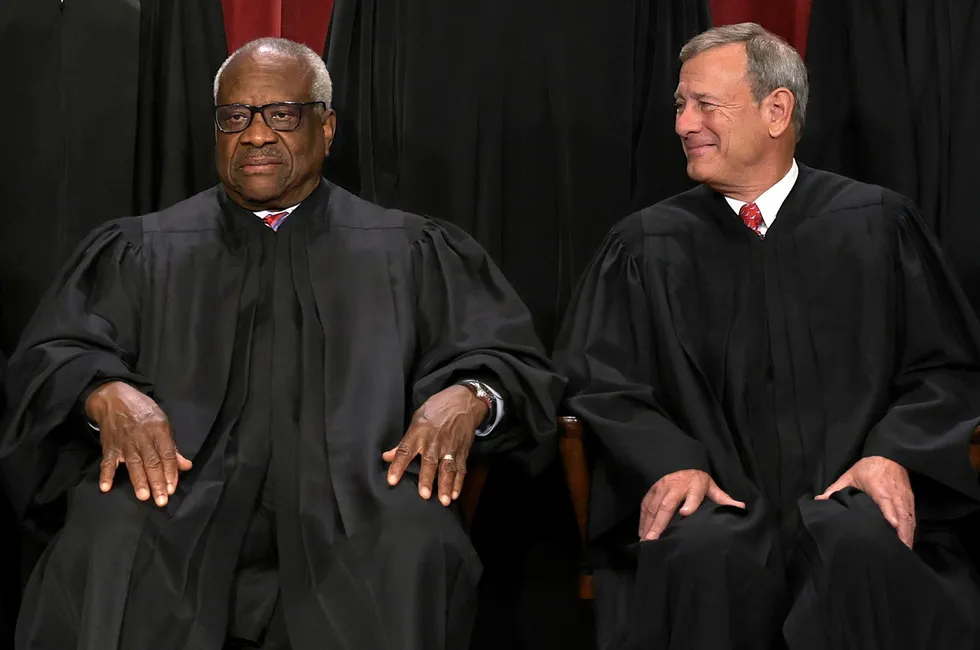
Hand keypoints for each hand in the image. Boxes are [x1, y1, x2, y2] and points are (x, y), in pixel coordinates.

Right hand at [86, 381, 191, 506]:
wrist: (115, 397)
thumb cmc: (143, 411)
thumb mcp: (162, 422)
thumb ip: (172, 446)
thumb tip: (186, 466)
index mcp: (158, 431)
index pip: (167, 455)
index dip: (170, 472)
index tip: (172, 489)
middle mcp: (142, 438)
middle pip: (152, 462)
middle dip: (157, 482)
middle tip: (162, 500)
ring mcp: (125, 442)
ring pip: (133, 464)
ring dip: (138, 481)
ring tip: (144, 496)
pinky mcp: (109, 446)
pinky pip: (107, 462)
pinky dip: (106, 474)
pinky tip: (106, 487)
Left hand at [382, 385, 487, 505]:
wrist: (463, 401)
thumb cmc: (437, 408)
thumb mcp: (417, 418)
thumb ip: (404, 441)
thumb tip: (387, 456)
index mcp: (419, 432)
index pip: (405, 451)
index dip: (398, 466)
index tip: (392, 480)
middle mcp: (434, 441)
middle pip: (429, 462)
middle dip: (427, 478)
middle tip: (425, 494)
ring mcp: (450, 447)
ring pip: (448, 468)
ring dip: (446, 485)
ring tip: (445, 500)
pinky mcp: (462, 451)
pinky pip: (460, 468)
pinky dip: (459, 482)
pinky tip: (456, 494)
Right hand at [639, 469, 744, 540]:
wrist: (680, 463)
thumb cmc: (697, 480)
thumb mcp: (711, 487)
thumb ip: (723, 499)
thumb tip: (741, 508)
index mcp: (694, 485)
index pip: (693, 494)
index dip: (690, 503)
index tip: (685, 513)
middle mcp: (675, 486)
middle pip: (667, 505)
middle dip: (660, 523)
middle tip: (654, 540)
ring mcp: (661, 488)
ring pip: (653, 507)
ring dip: (649, 525)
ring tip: (646, 541)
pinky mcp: (651, 491)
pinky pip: (645, 506)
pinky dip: (643, 520)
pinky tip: (641, 533)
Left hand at [816, 456, 914, 547]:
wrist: (889, 456)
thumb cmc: (868, 468)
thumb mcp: (850, 476)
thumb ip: (835, 489)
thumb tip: (819, 500)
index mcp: (879, 487)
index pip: (886, 500)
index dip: (890, 513)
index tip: (893, 524)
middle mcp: (895, 493)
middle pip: (902, 513)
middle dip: (903, 531)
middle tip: (901, 549)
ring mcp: (904, 497)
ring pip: (909, 517)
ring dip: (908, 533)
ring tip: (905, 549)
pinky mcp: (910, 500)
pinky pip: (912, 516)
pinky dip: (911, 528)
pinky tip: (908, 540)